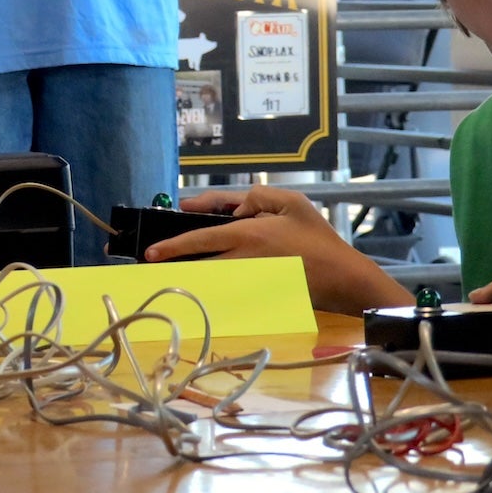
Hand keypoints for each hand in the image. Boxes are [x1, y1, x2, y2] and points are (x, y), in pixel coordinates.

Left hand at [144, 186, 408, 314]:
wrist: (341, 277)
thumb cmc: (316, 236)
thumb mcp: (291, 202)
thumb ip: (258, 197)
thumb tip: (234, 206)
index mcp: (249, 233)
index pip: (202, 238)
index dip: (174, 244)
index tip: (152, 253)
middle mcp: (244, 258)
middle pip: (198, 264)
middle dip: (173, 267)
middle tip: (150, 269)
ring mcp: (250, 280)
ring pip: (209, 280)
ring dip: (188, 279)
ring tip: (168, 278)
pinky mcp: (257, 295)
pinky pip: (226, 292)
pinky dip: (210, 291)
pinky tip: (200, 291)